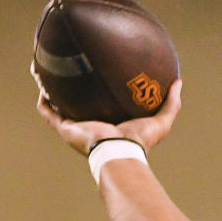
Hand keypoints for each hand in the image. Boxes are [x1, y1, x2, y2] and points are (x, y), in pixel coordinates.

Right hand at [36, 78, 182, 155]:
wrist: (120, 151)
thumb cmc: (141, 140)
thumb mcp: (162, 120)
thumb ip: (172, 103)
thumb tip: (179, 82)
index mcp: (112, 125)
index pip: (105, 108)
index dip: (102, 94)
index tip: (102, 76)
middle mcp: (92, 126)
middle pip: (80, 106)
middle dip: (74, 91)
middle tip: (71, 69)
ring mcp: (77, 128)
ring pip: (59, 107)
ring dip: (52, 92)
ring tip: (48, 73)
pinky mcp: (66, 129)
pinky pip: (48, 113)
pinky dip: (44, 100)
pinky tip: (42, 84)